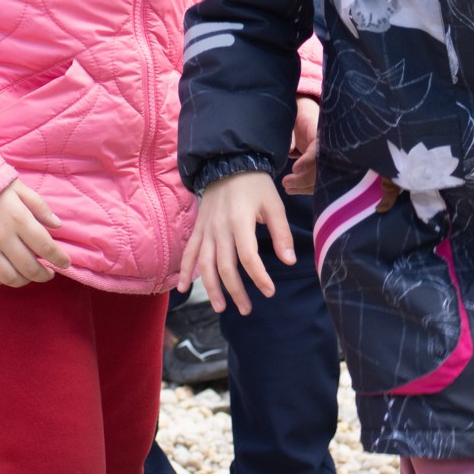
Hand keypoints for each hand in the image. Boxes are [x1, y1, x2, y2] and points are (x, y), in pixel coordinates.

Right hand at [0, 181, 68, 286]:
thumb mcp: (20, 188)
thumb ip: (40, 207)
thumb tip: (57, 225)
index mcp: (19, 219)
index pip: (45, 246)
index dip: (59, 258)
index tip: (65, 263)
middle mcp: (2, 237)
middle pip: (28, 267)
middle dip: (43, 275)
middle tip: (48, 273)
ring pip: (7, 277)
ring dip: (23, 281)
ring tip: (29, 276)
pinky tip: (4, 276)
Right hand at [179, 170, 291, 314]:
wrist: (228, 163)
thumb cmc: (255, 185)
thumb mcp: (274, 205)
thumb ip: (281, 233)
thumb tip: (289, 261)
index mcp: (240, 222)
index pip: (248, 257)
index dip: (258, 277)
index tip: (269, 292)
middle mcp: (220, 229)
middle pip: (225, 267)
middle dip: (235, 291)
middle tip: (246, 310)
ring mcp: (206, 230)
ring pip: (204, 265)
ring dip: (211, 288)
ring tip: (220, 307)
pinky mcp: (198, 229)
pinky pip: (189, 253)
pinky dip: (185, 271)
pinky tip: (184, 288)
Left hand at [283, 97, 320, 194]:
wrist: (309, 113)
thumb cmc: (301, 115)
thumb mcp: (294, 119)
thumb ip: (292, 134)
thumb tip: (291, 149)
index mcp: (324, 132)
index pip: (320, 149)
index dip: (308, 160)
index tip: (295, 168)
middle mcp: (330, 146)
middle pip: (322, 168)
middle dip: (304, 179)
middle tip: (286, 182)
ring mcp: (329, 156)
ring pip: (321, 178)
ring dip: (304, 186)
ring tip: (287, 187)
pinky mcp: (325, 165)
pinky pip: (319, 179)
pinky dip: (306, 186)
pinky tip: (292, 189)